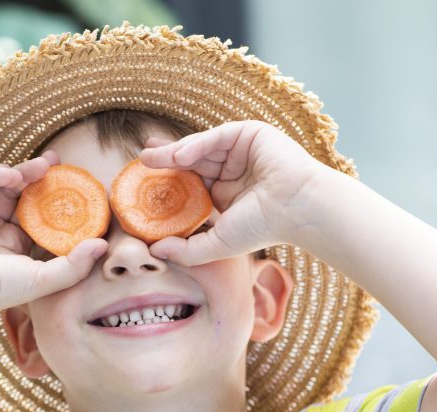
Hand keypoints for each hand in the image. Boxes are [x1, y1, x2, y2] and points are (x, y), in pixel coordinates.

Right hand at [0, 151, 108, 315]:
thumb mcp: (44, 279)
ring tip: (40, 169)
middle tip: (57, 161)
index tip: (72, 182)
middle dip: (38, 176)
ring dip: (20, 173)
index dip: (52, 197)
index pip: (35, 213)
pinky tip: (13, 175)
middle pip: (18, 193)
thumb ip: (75, 266)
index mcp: (12, 243)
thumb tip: (104, 246)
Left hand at [137, 120, 328, 265]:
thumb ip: (187, 251)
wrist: (297, 209)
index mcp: (225, 194)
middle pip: (191, 162)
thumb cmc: (263, 228)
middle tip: (139, 161)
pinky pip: (217, 136)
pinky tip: (178, 155)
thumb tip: (154, 252)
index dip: (166, 182)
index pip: (189, 184)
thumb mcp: (217, 243)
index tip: (141, 182)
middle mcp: (232, 171)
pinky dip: (197, 144)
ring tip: (149, 158)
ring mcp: (241, 151)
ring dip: (174, 152)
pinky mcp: (250, 134)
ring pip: (200, 147)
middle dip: (164, 160)